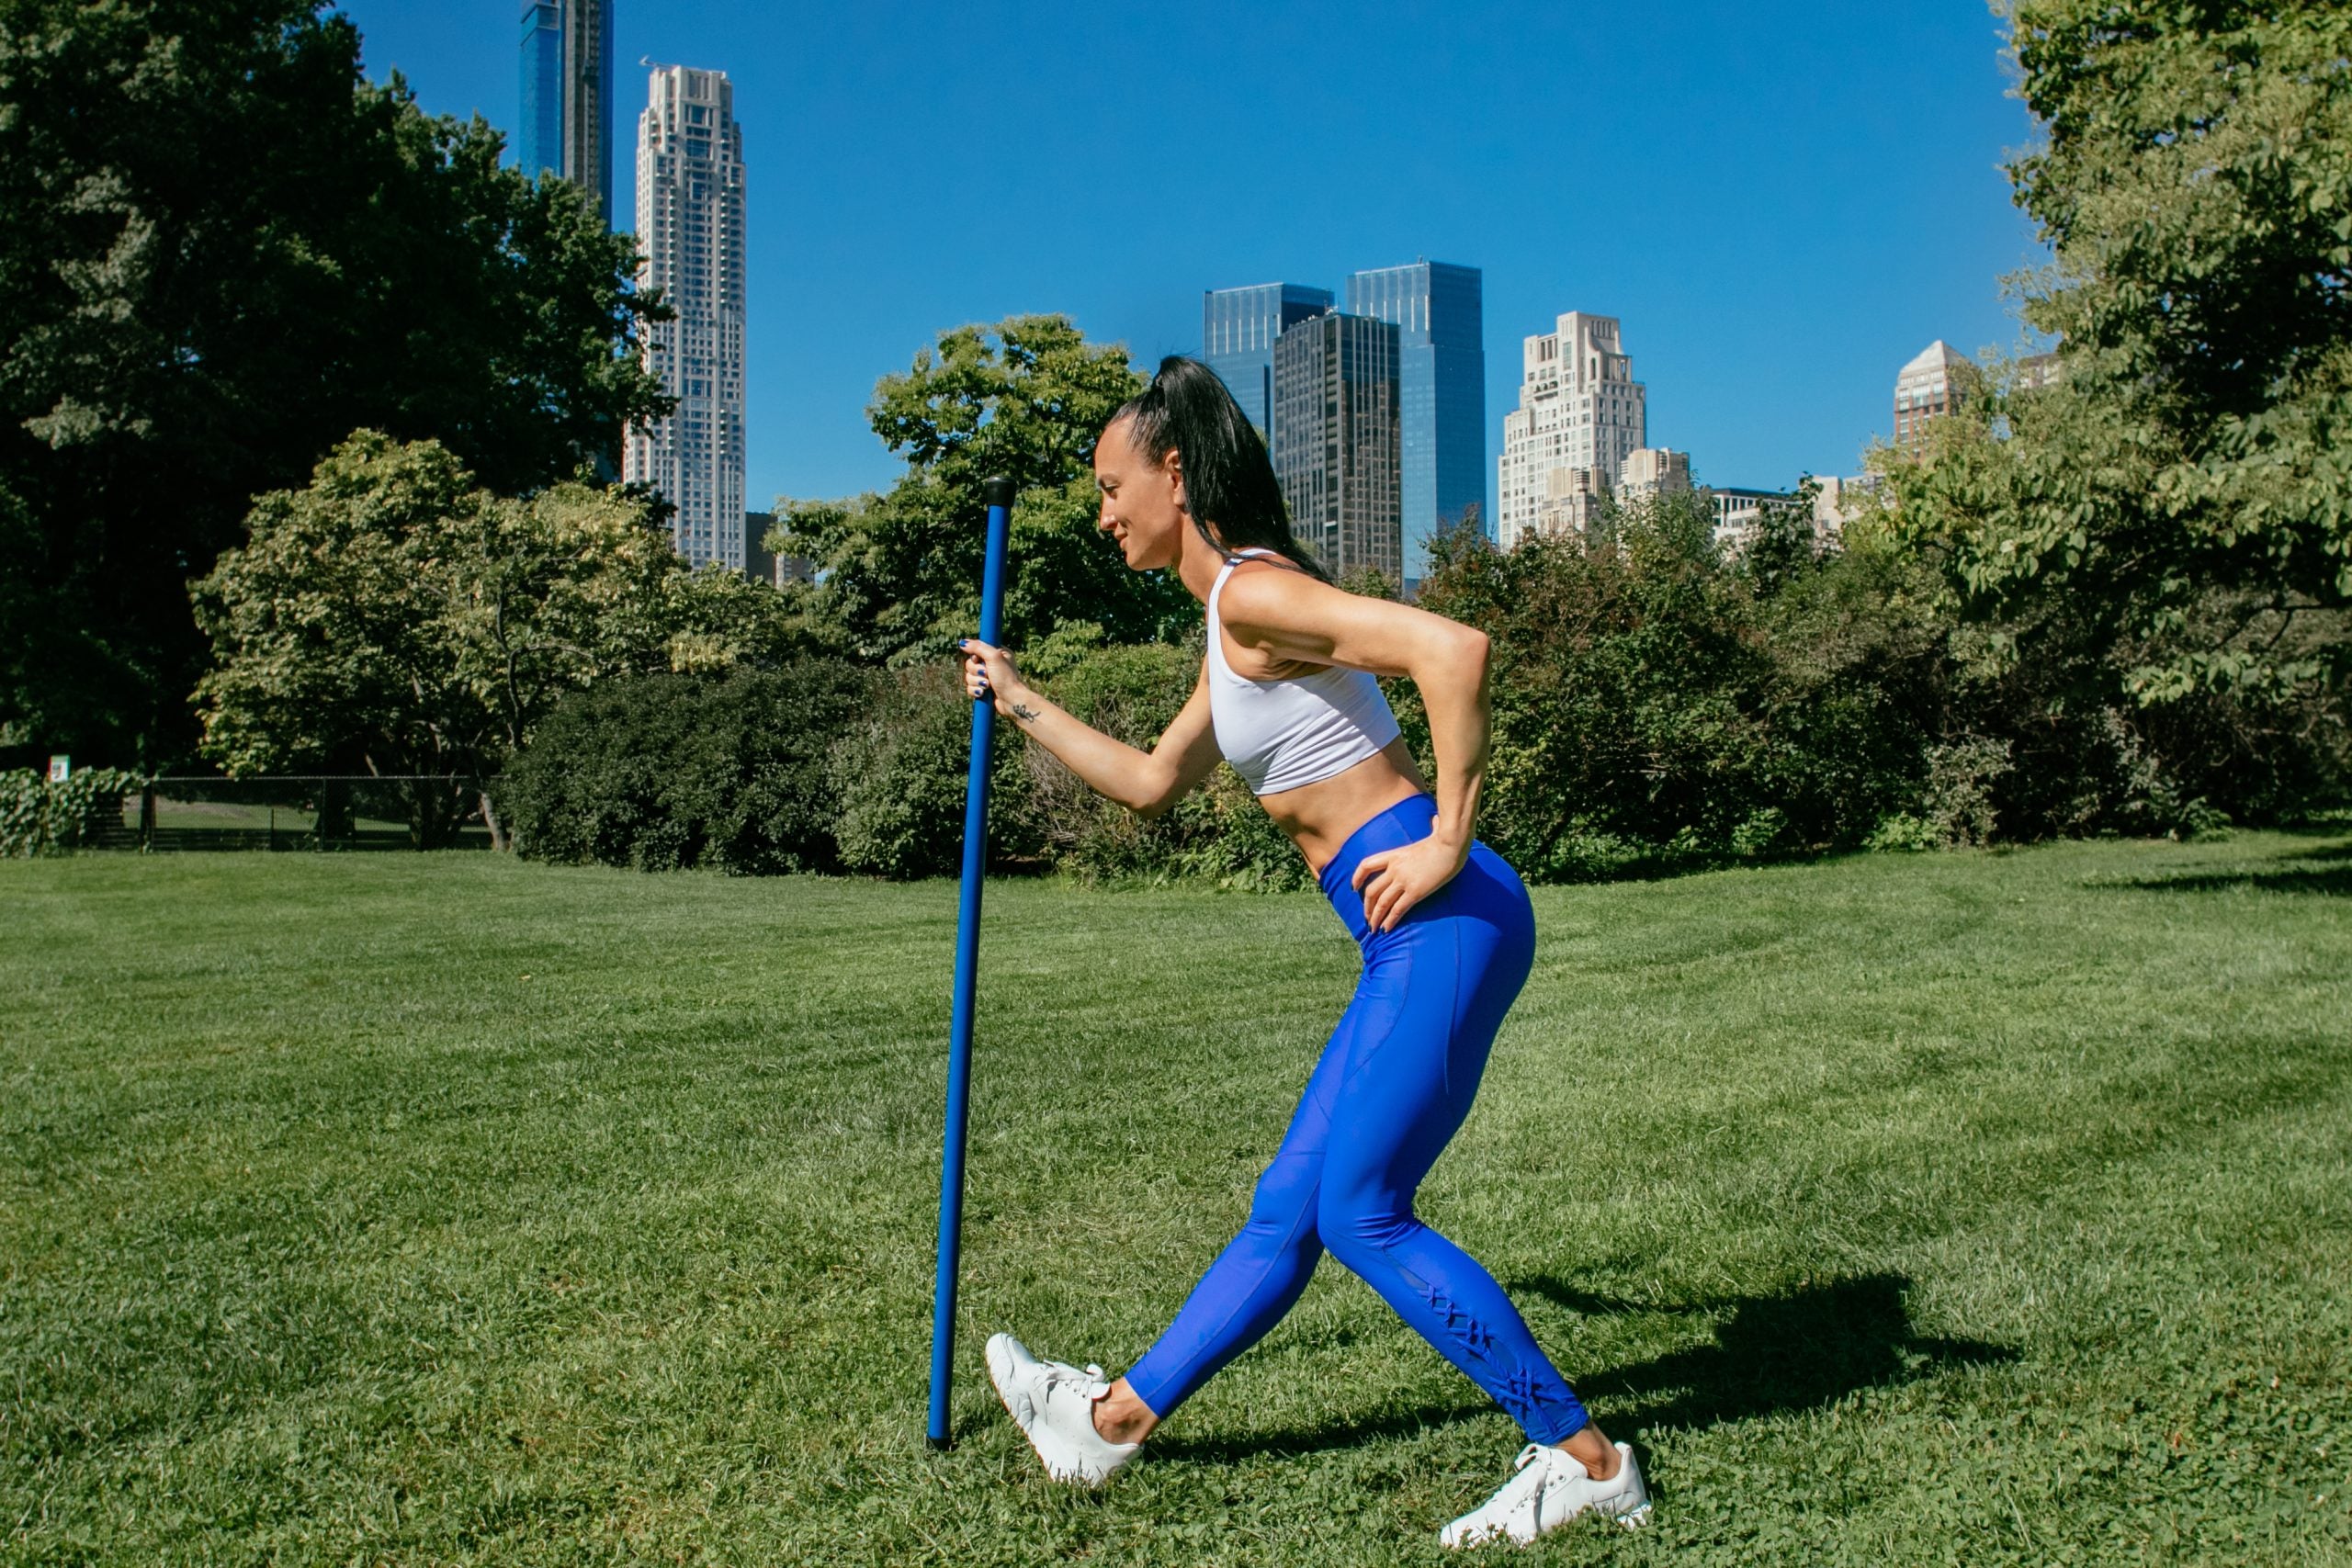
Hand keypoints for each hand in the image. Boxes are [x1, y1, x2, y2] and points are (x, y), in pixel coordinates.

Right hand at [959, 637, 1026, 715]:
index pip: (977, 649)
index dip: (975, 656)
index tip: (978, 660)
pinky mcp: (984, 689)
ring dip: (976, 681)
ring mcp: (988, 677)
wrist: (1011, 700)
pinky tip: (983, 693)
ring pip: (968, 676)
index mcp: (998, 653)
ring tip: (987, 685)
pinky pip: (970, 687)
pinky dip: (975, 690)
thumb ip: (978, 647)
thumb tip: (962, 643)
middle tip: (986, 674)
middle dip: (976, 671)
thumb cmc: (1006, 678)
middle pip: (970, 663)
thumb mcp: (994, 657)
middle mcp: (992, 664)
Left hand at [1350, 830, 1469, 932]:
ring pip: (1382, 903)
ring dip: (1375, 918)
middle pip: (1371, 890)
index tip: (1353, 889)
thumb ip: (1431, 827)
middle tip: (1367, 919)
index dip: (1356, 878)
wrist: (1451, 845)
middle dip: (1367, 907)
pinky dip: (1390, 921)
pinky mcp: (1415, 891)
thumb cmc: (1446, 838)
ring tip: (1374, 929)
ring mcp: (1403, 880)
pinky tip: (1387, 929)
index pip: (1366, 865)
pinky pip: (1397, 910)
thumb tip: (1436, 820)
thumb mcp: (1432, 833)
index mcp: (1394, 854)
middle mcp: (1394, 868)